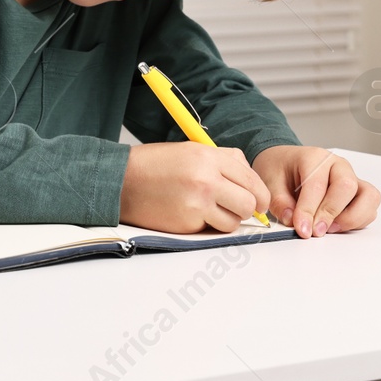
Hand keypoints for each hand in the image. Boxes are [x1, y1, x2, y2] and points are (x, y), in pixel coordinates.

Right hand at [119, 142, 271, 233]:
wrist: (121, 181)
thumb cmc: (155, 165)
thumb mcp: (191, 150)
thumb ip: (224, 161)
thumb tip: (252, 181)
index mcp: (208, 157)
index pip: (252, 179)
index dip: (260, 194)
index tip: (258, 201)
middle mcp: (206, 179)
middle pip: (250, 203)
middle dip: (247, 209)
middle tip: (237, 208)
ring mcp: (197, 203)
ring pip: (234, 222)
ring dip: (226, 219)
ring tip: (208, 209)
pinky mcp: (187, 223)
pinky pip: (212, 230)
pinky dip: (207, 226)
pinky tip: (191, 214)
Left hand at [252, 145, 380, 237]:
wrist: (285, 162)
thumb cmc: (280, 168)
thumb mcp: (269, 181)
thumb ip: (279, 202)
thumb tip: (291, 220)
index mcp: (314, 157)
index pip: (316, 184)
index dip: (309, 209)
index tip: (302, 228)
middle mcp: (337, 165)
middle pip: (347, 187)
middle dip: (331, 213)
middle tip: (315, 230)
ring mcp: (351, 178)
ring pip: (369, 197)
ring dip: (352, 218)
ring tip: (329, 229)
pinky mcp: (358, 193)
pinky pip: (369, 207)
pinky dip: (358, 221)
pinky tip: (336, 226)